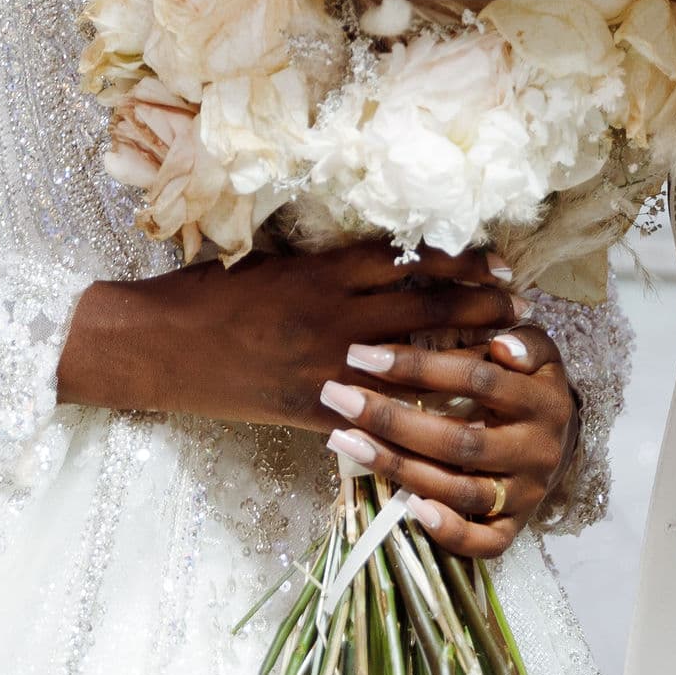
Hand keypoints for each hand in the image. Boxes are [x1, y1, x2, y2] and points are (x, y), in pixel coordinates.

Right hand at [56, 238, 510, 434]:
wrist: (154, 346)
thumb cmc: (203, 294)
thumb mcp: (267, 262)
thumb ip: (322, 262)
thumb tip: (379, 256)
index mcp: (321, 271)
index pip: (409, 260)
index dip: (461, 262)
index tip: (498, 263)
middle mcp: (332, 316)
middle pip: (426, 309)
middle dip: (480, 308)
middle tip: (521, 307)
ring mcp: (324, 366)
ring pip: (413, 362)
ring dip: (464, 359)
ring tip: (503, 356)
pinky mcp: (310, 408)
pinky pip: (376, 415)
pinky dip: (416, 416)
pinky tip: (450, 418)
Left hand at [319, 326, 572, 556]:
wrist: (562, 439)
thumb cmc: (530, 384)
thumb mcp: (537, 353)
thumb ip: (522, 341)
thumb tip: (501, 345)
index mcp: (542, 401)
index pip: (476, 380)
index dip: (418, 367)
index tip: (362, 355)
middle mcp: (536, 451)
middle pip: (459, 442)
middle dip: (392, 421)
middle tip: (337, 396)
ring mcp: (526, 493)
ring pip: (459, 491)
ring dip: (398, 469)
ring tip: (342, 440)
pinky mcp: (516, 526)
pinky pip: (485, 542)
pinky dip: (449, 531)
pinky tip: (409, 508)